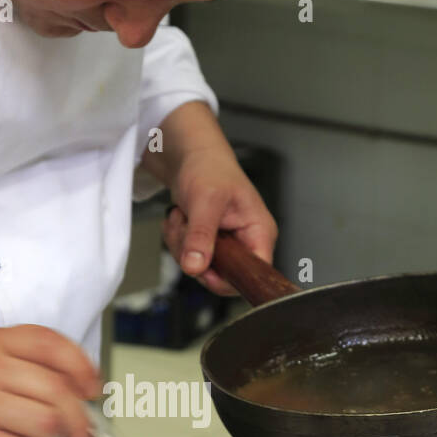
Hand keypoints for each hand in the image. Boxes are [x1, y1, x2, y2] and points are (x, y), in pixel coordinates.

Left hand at [161, 148, 277, 296]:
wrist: (191, 157)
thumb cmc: (209, 167)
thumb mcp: (205, 200)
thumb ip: (201, 235)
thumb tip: (196, 267)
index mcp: (260, 233)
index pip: (254, 274)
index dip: (227, 278)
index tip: (202, 266)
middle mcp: (246, 242)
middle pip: (221, 275)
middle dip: (195, 254)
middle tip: (187, 226)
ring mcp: (227, 246)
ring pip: (200, 268)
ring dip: (181, 244)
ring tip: (183, 216)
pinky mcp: (209, 245)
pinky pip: (189, 259)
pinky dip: (177, 241)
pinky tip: (180, 219)